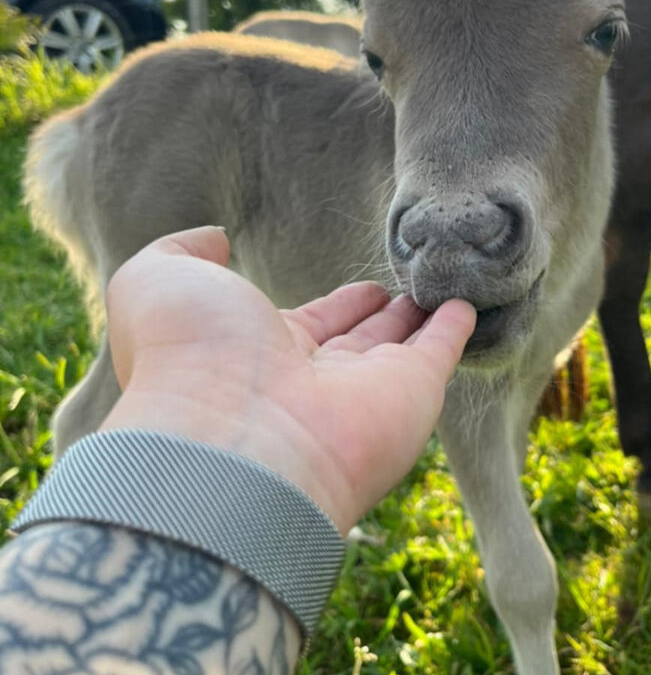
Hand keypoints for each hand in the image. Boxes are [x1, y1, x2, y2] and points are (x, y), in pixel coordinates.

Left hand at [101, 226, 474, 533]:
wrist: (230, 436)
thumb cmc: (186, 356)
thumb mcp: (158, 281)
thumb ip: (181, 251)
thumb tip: (217, 237)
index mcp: (258, 358)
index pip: (309, 327)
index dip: (336, 307)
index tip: (360, 288)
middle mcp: (313, 381)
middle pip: (358, 344)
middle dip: (381, 317)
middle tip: (405, 290)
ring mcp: (364, 392)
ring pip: (399, 348)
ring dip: (420, 320)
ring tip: (443, 286)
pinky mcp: (411, 395)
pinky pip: (439, 354)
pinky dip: (455, 330)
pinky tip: (467, 305)